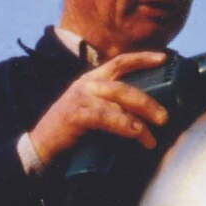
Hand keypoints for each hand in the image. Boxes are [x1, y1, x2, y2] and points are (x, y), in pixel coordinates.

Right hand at [28, 52, 170, 166]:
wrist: (41, 147)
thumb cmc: (71, 132)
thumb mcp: (92, 111)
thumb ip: (113, 107)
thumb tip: (145, 115)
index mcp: (91, 80)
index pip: (119, 62)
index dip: (142, 58)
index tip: (163, 58)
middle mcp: (86, 84)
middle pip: (124, 85)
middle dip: (147, 101)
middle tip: (164, 118)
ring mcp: (80, 97)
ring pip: (118, 99)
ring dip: (140, 116)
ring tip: (151, 136)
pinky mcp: (76, 114)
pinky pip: (106, 116)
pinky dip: (123, 124)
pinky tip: (135, 132)